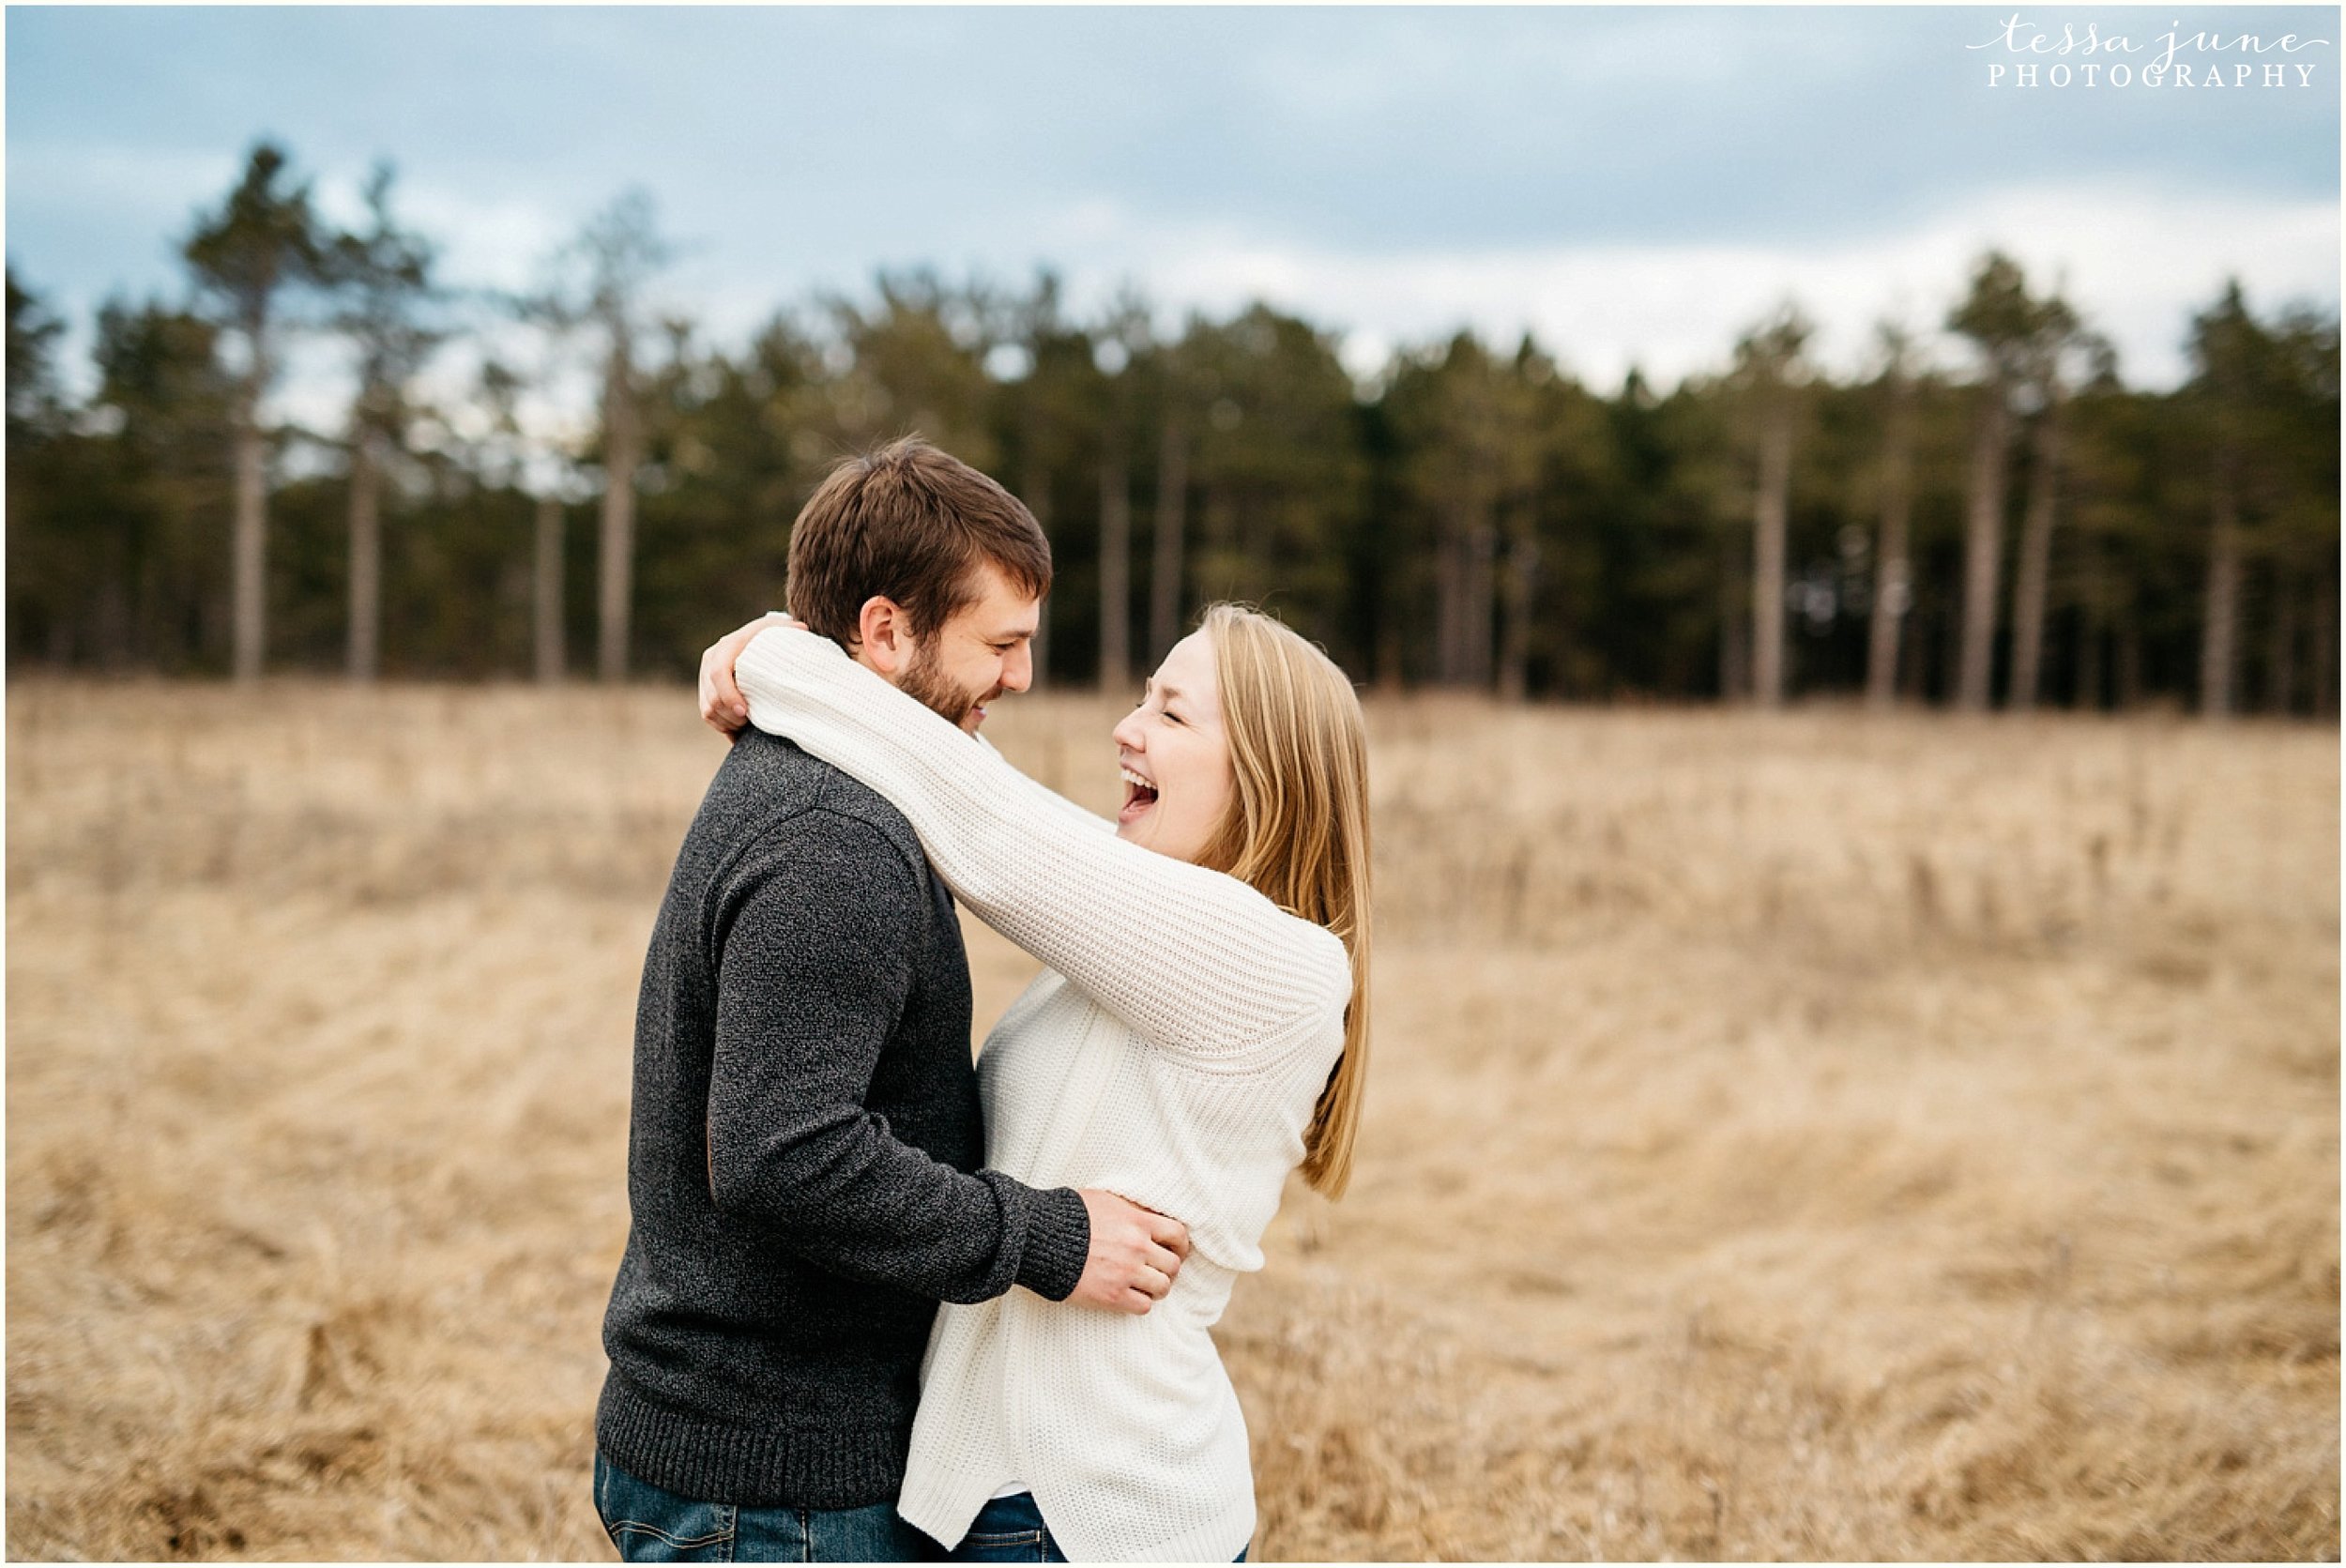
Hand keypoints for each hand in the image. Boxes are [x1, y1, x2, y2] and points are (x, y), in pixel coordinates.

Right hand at [698, 612, 793, 737]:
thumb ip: (790, 631)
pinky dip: (723, 725)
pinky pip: (708, 715)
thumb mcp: (780, 631)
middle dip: (732, 716)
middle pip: (713, 698)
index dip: (729, 695)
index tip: (745, 711)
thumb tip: (802, 629)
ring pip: (709, 710)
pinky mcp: (705, 690)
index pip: (718, 673)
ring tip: (749, 724)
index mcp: (727, 646)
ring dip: (728, 723)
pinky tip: (740, 728)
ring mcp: (705, 676)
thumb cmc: (772, 637)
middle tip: (751, 721)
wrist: (756, 640)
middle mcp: (711, 659)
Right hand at [1068, 1189, 1191, 1314]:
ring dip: (1156, 1288)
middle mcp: (1137, 1247)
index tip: (1176, 1251)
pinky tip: (1130, 1296)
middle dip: (1168, 1269)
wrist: (1040, 1238)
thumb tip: (1150, 1214)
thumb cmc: (1069, 1215)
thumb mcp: (1106, 1200)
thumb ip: (1132, 1209)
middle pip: (1173, 1265)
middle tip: (1158, 1271)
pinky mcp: (1112, 1295)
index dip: (1181, 1245)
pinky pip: (1144, 1306)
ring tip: (1145, 1286)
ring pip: (1162, 1288)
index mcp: (1138, 1221)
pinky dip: (1140, 1303)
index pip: (1178, 1234)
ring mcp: (1126, 1273)